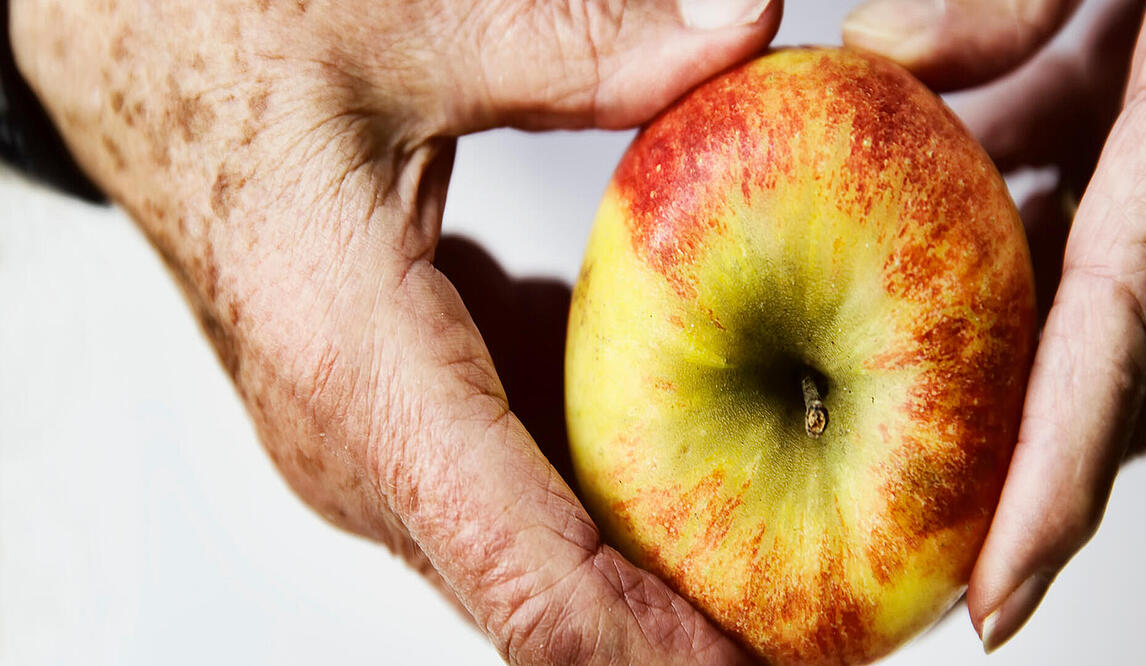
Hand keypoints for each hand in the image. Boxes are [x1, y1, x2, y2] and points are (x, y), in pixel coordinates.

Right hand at [10, 0, 780, 660]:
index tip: (763, 663)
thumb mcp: (404, 31)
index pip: (526, 573)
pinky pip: (512, 494)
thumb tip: (739, 28)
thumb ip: (577, 44)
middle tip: (816, 605)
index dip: (653, 648)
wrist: (140, 75)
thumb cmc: (226, 57)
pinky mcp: (390, 427)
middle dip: (679, 629)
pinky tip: (683, 436)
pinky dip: (606, 490)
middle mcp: (358, 444)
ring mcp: (370, 448)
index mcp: (358, 365)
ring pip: (530, 557)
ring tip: (783, 541)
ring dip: (653, 566)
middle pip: (538, 601)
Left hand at [845, 0, 1145, 652]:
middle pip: (1103, 345)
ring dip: (982, 314)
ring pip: (1079, 277)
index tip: (999, 598)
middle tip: (907, 510)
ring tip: (865, 364)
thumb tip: (881, 60)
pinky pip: (1081, 199)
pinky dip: (999, 213)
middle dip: (1016, 430)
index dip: (1061, 480)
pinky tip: (925, 184)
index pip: (1121, 335)